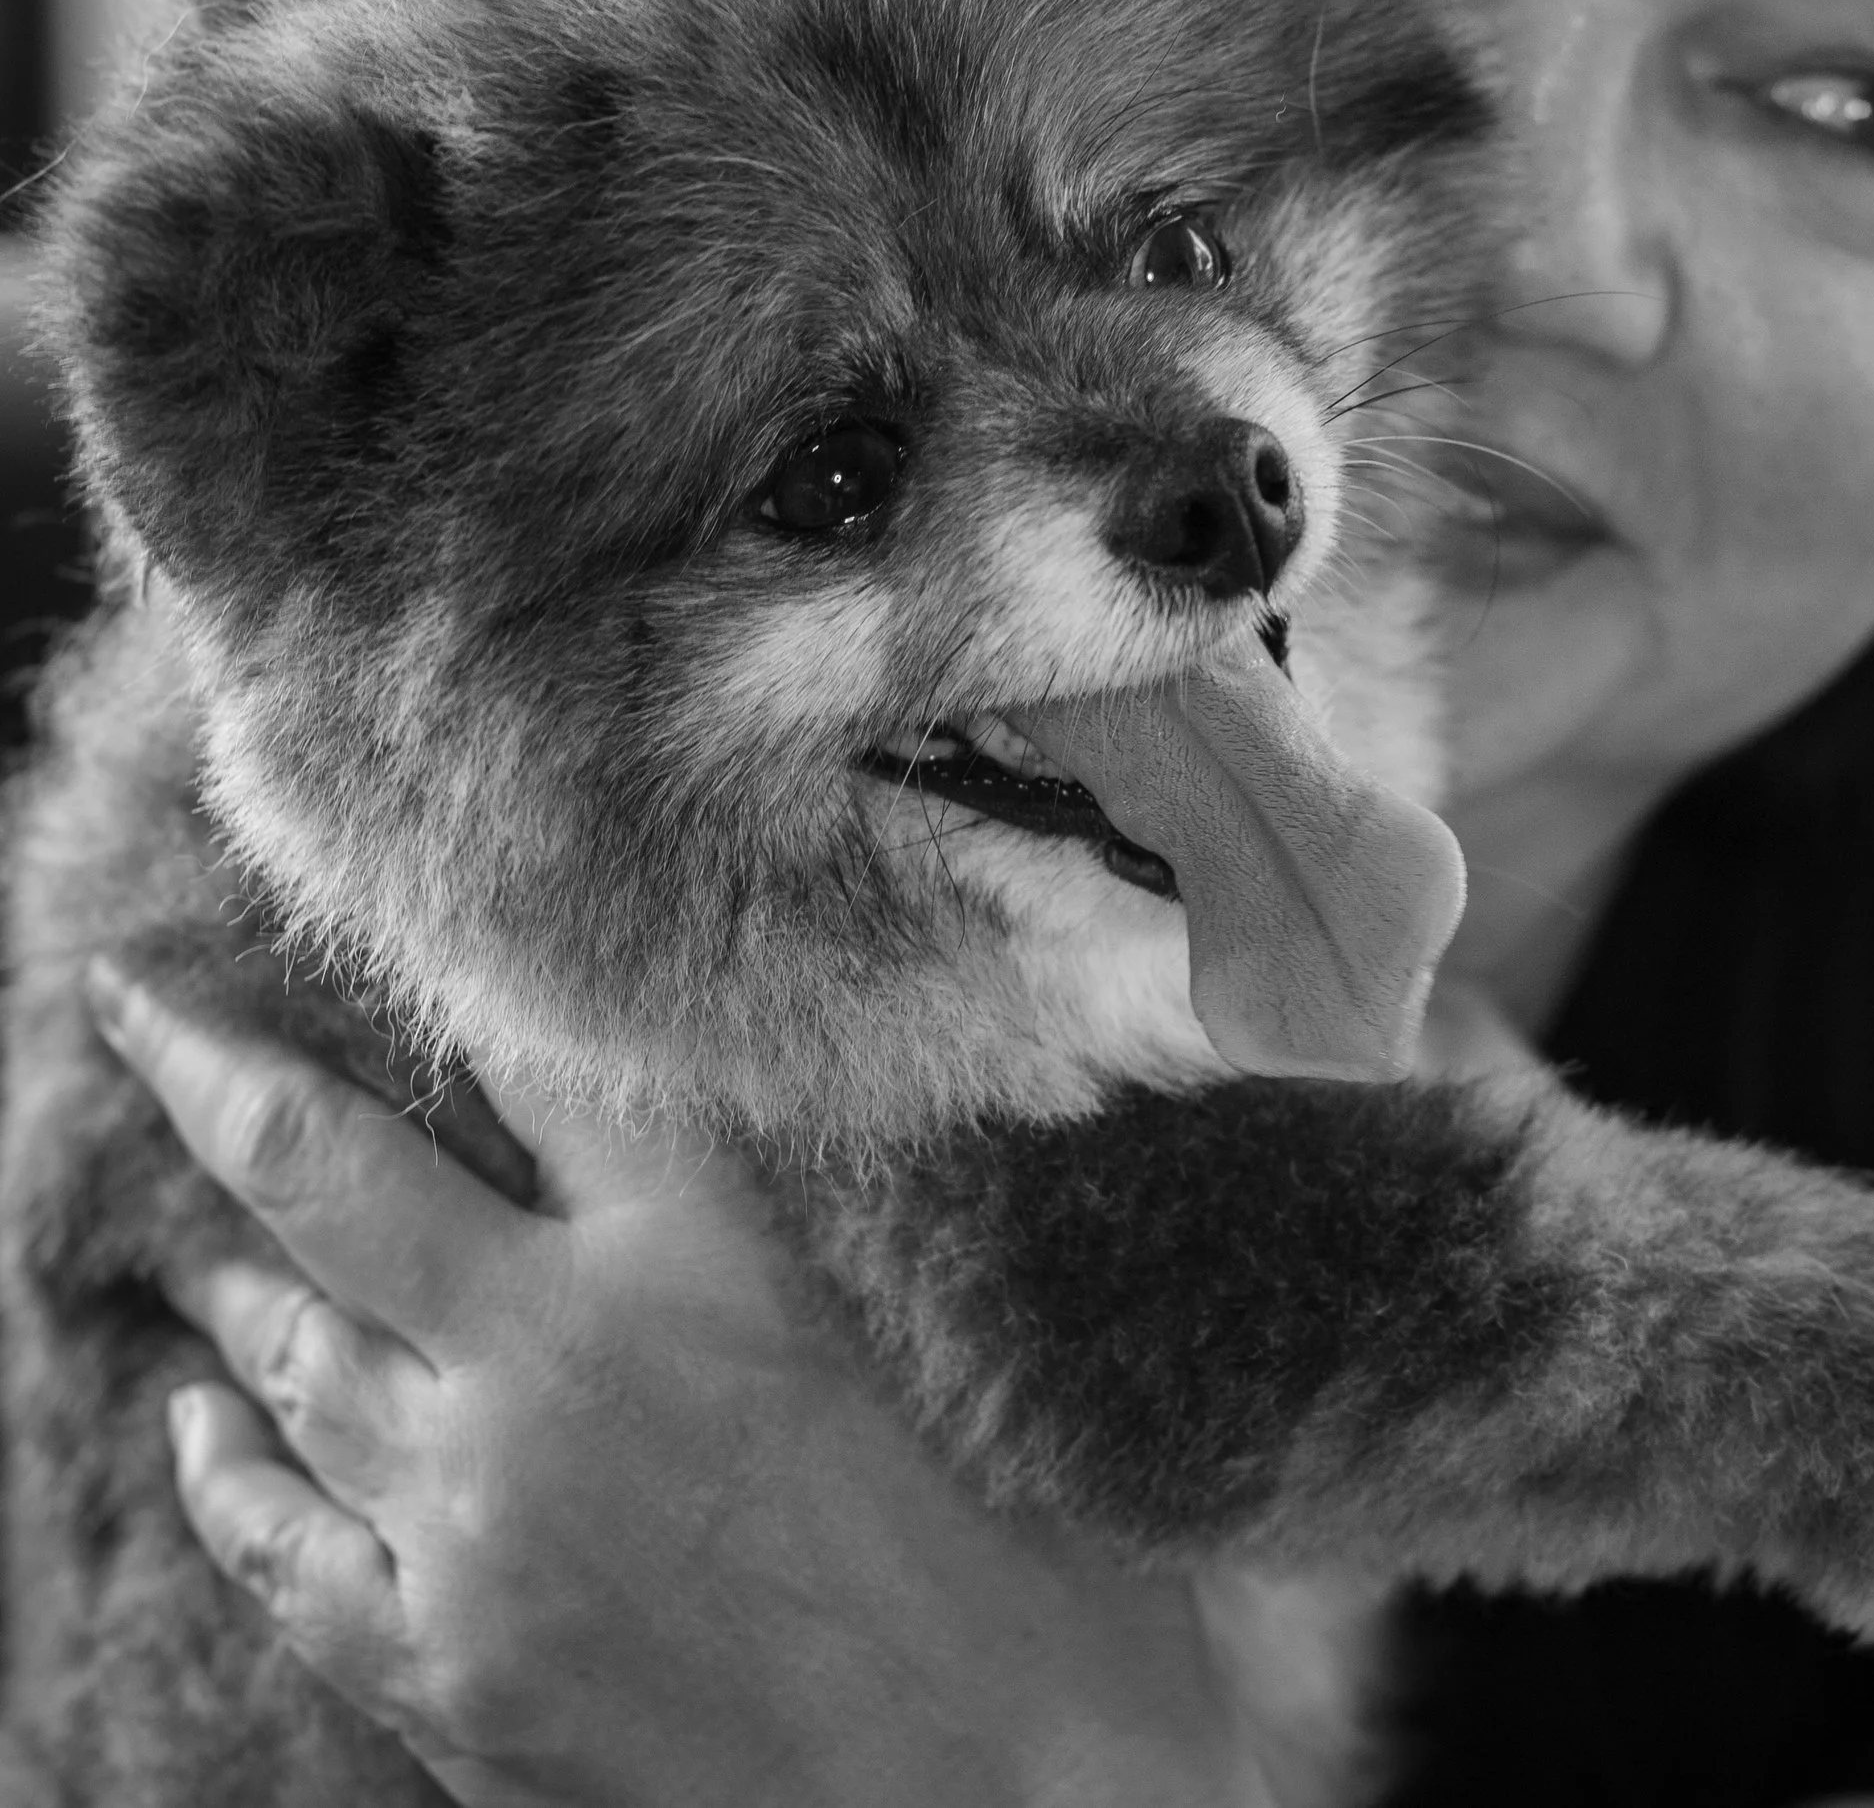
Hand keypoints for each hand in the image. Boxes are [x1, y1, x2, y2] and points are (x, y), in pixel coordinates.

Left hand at [85, 960, 1268, 1807]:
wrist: (981, 1795)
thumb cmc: (981, 1571)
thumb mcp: (876, 1344)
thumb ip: (757, 1241)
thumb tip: (672, 1161)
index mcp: (702, 1247)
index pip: (534, 1052)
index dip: (444, 965)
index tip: (379, 916)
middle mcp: (558, 1349)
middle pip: (326, 1167)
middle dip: (207, 1065)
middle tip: (129, 999)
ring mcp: (472, 1509)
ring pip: (285, 1344)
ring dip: (220, 1270)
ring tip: (172, 1217)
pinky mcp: (434, 1656)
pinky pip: (275, 1535)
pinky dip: (223, 1465)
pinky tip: (198, 1425)